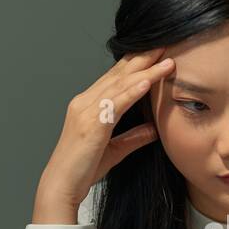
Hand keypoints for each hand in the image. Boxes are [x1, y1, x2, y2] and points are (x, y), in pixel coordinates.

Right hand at [32, 48, 174, 222]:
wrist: (62, 185)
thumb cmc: (83, 169)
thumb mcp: (115, 150)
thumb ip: (134, 137)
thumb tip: (154, 129)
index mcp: (88, 105)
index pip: (115, 78)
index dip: (136, 64)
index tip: (156, 53)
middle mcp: (85, 102)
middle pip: (118, 74)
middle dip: (142, 57)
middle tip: (164, 43)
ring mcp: (86, 110)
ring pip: (120, 84)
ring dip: (145, 70)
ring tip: (166, 59)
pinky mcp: (91, 124)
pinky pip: (115, 103)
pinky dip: (132, 91)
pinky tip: (147, 81)